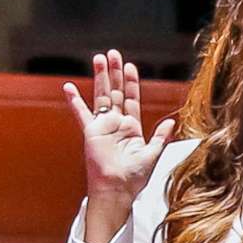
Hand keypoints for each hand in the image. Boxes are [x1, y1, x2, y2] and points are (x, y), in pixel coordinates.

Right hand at [62, 50, 176, 242]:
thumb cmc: (135, 177)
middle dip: (114, 73)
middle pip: (115, 92)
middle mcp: (116, 124)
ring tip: (98, 59)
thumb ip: (161, 136)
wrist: (118, 189)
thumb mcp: (153, 154)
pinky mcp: (91, 132)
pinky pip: (81, 113)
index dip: (131, 83)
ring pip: (101, 96)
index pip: (131, 99)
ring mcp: (102, 126)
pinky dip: (75, 100)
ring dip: (100, 78)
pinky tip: (69, 87)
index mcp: (132, 128)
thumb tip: (173, 120)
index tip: (131, 67)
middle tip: (113, 54)